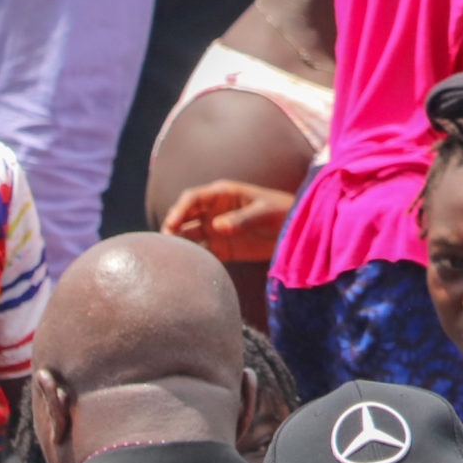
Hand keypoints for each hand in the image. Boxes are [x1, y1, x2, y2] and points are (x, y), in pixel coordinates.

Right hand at [161, 180, 297, 265]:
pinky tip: (187, 268)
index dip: (179, 209)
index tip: (172, 224)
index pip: (192, 198)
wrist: (296, 232)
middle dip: (172, 228)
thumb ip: (243, 218)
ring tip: (171, 257)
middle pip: (184, 217)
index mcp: (221, 194)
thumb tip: (217, 227)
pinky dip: (193, 259)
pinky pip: (201, 253)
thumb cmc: (282, 212)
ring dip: (179, 245)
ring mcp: (215, 231)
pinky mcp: (221, 249)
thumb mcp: (265, 211)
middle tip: (166, 243)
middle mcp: (213, 211)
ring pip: (188, 236)